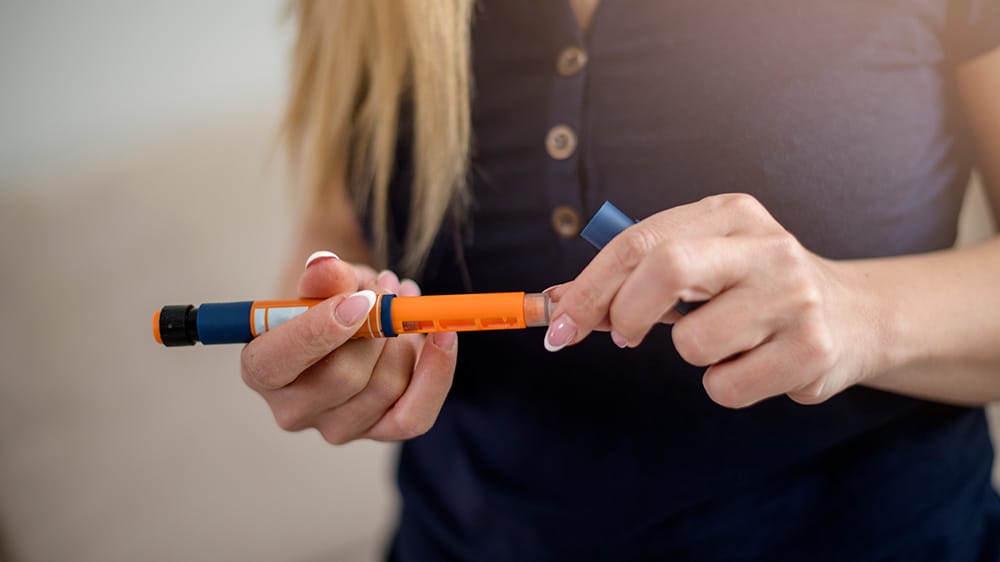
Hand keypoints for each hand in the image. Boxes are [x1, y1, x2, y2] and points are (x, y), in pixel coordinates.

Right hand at [240, 252, 457, 443]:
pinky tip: (443, 338)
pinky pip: (414, 416)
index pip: (275, 363)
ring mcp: (336, 427)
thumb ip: (321, 276)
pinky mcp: (377, 432)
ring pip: (384, 387)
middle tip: (388, 287)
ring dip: (405, 337)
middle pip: (343, 377)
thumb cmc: (325, 301)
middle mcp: (293, 409)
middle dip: (377, 327)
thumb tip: (326, 267)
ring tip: (403, 300)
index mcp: (261, 369)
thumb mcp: (320, 282)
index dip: (317, 331)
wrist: (347, 321)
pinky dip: (436, 374)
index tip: (359, 299)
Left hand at [546, 194, 882, 407]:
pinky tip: (758, 364)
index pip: (640, 241)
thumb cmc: (755, 289)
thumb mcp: (703, 262)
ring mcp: (794, 297)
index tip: (559, 325)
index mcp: (730, 214)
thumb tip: (557, 303)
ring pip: (692, 343)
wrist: (858, 315)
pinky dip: (726, 385)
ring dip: (692, 355)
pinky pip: (726, 387)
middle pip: (665, 269)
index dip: (589, 287)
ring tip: (729, 342)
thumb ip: (634, 276)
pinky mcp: (813, 351)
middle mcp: (767, 246)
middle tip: (623, 336)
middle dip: (625, 313)